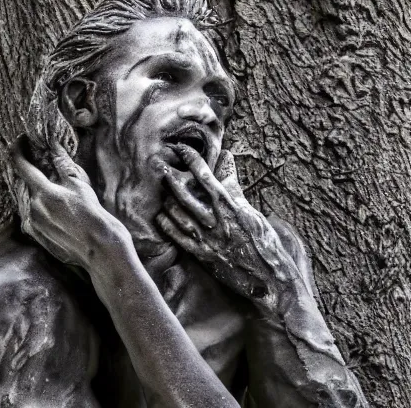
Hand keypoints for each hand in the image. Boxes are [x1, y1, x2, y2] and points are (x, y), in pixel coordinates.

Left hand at [9, 136, 129, 270]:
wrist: (98, 247)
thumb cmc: (92, 213)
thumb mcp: (80, 185)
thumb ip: (63, 165)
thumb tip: (53, 148)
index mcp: (43, 192)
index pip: (21, 165)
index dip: (17, 149)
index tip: (21, 140)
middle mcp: (32, 208)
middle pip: (22, 183)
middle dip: (27, 170)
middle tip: (36, 160)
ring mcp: (32, 224)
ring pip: (25, 199)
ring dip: (31, 189)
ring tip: (47, 185)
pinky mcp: (36, 236)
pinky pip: (29, 215)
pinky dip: (35, 205)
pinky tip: (51, 206)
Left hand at [155, 144, 302, 306]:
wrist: (271, 282)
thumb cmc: (267, 245)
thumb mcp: (253, 212)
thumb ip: (236, 187)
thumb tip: (227, 159)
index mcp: (234, 208)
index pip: (208, 178)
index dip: (193, 161)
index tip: (182, 149)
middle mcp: (218, 222)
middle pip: (188, 195)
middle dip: (172, 179)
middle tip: (159, 165)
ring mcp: (209, 240)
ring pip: (181, 215)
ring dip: (168, 200)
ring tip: (161, 189)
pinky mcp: (204, 256)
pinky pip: (180, 238)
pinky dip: (169, 226)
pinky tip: (161, 216)